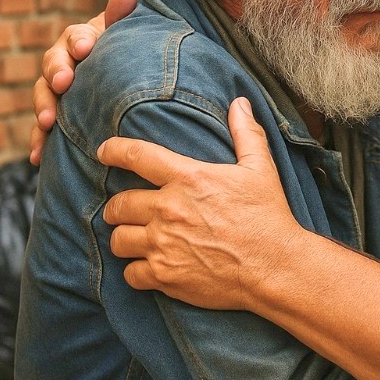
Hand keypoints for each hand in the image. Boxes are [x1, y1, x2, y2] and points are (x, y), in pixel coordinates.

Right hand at [30, 0, 138, 163]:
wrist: (120, 77)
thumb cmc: (123, 52)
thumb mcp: (125, 33)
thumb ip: (123, 14)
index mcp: (80, 41)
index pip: (75, 37)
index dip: (79, 41)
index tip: (85, 47)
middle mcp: (63, 64)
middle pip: (53, 66)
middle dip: (57, 73)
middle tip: (64, 83)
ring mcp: (56, 91)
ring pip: (44, 97)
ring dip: (43, 108)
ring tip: (47, 122)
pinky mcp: (56, 116)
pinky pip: (43, 130)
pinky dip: (38, 142)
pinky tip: (36, 157)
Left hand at [99, 98, 302, 310]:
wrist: (276, 266)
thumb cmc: (269, 216)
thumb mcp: (261, 169)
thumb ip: (246, 134)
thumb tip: (240, 103)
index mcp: (189, 178)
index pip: (137, 156)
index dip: (114, 151)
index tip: (104, 151)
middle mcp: (169, 209)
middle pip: (118, 204)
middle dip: (119, 207)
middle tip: (128, 211)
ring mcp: (163, 244)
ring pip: (119, 240)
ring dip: (126, 238)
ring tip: (138, 239)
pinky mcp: (164, 275)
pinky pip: (130, 273)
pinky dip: (137, 271)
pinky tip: (152, 267)